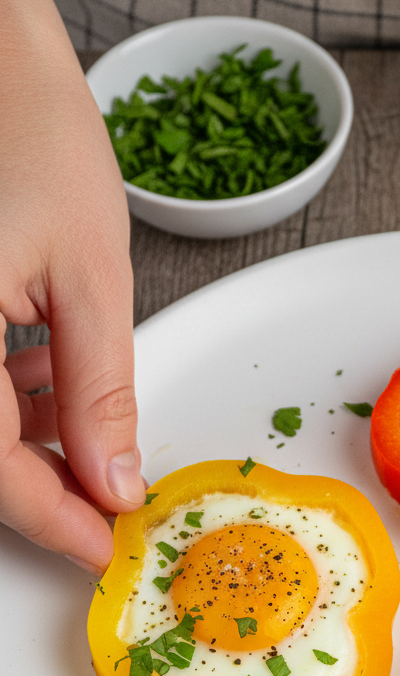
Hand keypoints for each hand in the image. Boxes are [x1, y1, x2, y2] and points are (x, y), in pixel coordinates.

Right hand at [0, 0, 142, 574]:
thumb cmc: (24, 125)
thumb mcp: (87, 272)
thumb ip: (98, 391)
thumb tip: (112, 479)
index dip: (53, 524)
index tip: (103, 550)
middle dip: (39, 487)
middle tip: (103, 499)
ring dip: (22, 441)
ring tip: (84, 425)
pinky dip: (2, 393)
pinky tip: (43, 380)